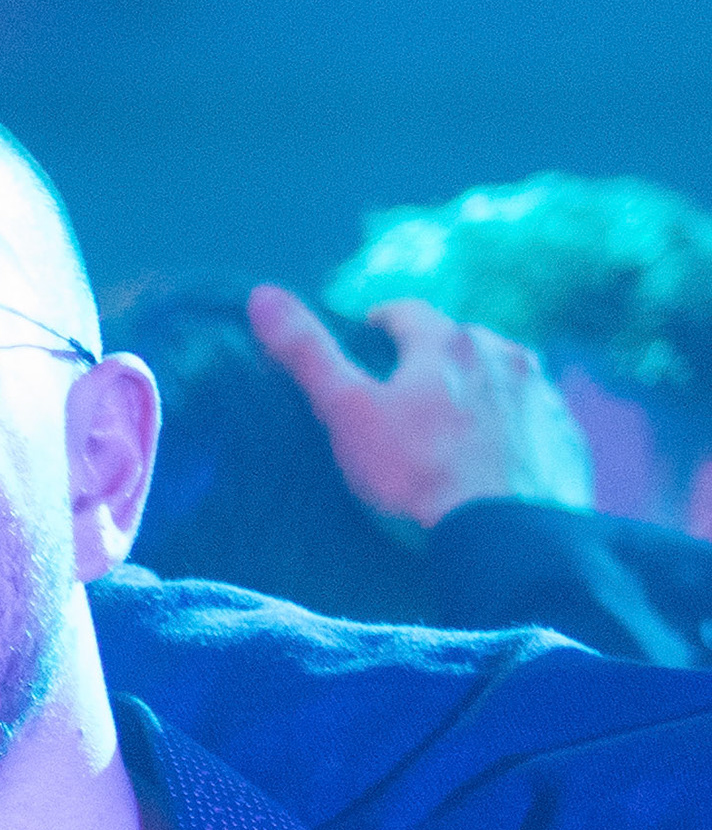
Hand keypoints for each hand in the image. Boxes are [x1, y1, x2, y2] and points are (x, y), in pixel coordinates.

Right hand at [248, 284, 594, 527]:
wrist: (505, 535)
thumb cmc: (416, 473)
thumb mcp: (346, 412)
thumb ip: (307, 352)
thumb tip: (261, 294)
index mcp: (447, 342)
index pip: (407, 312)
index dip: (380, 324)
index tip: (366, 341)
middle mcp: (504, 354)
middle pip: (461, 341)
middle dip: (434, 357)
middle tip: (407, 394)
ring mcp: (543, 395)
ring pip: (504, 375)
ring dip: (480, 388)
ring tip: (454, 425)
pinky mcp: (566, 436)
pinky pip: (535, 416)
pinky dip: (514, 425)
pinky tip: (495, 456)